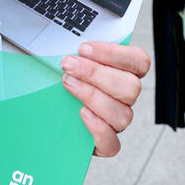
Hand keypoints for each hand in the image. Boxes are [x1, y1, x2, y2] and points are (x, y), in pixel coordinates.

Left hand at [61, 41, 150, 157]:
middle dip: (97, 73)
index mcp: (124, 74)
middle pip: (131, 87)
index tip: (84, 48)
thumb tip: (61, 39)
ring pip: (123, 114)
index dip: (114, 54)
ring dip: (93, 96)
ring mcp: (116, 123)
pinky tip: (81, 114)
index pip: (138, 61)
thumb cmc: (60, 83)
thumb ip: (75, 51)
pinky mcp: (105, 145)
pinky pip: (112, 144)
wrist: (46, 117)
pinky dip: (98, 129)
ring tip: (68, 85)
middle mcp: (124, 99)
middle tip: (69, 65)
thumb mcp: (68, 63)